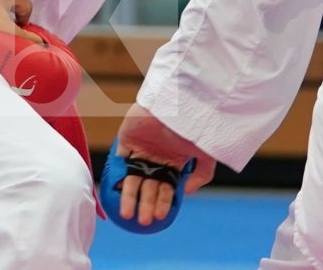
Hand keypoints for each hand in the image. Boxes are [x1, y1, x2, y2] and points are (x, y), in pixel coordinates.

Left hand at [0, 0, 32, 37]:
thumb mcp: (8, 32)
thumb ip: (26, 37)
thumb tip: (41, 42)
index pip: (27, 6)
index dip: (26, 20)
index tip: (18, 30)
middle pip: (15, 7)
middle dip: (14, 21)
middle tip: (8, 33)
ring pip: (3, 8)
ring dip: (3, 20)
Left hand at [115, 103, 216, 226]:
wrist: (180, 101)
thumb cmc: (195, 127)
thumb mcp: (206, 154)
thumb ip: (202, 174)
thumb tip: (188, 193)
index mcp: (173, 162)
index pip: (166, 188)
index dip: (162, 203)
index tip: (159, 218)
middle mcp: (156, 158)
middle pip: (148, 187)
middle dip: (145, 205)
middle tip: (143, 221)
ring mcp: (141, 148)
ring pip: (132, 178)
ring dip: (129, 197)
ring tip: (127, 214)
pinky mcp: (127, 137)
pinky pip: (120, 156)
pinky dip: (117, 171)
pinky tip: (116, 188)